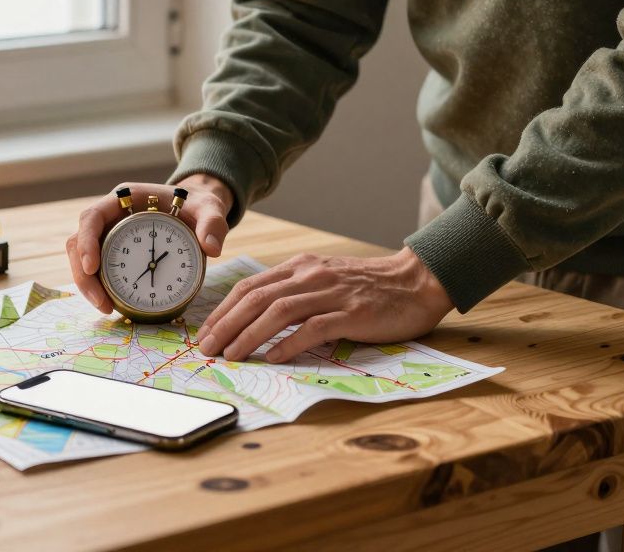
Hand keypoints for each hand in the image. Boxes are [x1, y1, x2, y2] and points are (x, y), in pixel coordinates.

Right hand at [66, 174, 232, 313]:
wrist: (195, 210)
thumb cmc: (198, 205)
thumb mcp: (209, 209)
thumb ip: (213, 223)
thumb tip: (211, 248)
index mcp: (124, 199)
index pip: (92, 216)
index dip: (86, 241)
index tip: (92, 267)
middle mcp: (110, 216)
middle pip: (79, 242)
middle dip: (84, 275)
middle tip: (102, 303)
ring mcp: (109, 235)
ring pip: (83, 259)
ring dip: (89, 286)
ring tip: (108, 309)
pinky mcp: (114, 252)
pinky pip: (97, 270)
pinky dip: (100, 288)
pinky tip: (114, 306)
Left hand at [195, 248, 454, 362]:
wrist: (417, 280)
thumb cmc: (369, 287)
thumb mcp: (324, 280)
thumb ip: (295, 293)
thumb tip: (258, 321)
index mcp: (300, 267)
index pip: (251, 287)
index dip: (223, 310)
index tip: (205, 332)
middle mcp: (311, 276)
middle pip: (256, 298)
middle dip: (226, 324)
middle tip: (206, 348)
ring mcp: (331, 293)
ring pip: (279, 311)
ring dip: (249, 335)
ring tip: (231, 355)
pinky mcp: (352, 312)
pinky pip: (315, 328)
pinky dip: (290, 343)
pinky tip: (273, 357)